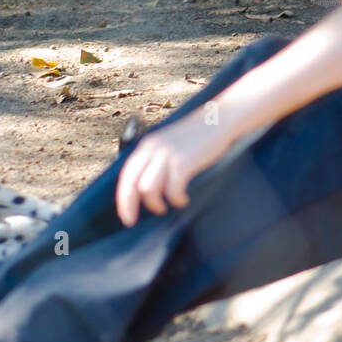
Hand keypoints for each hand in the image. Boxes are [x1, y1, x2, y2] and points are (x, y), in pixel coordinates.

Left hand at [115, 112, 235, 226]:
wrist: (219, 120)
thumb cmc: (197, 137)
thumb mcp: (168, 145)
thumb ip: (155, 160)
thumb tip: (145, 189)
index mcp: (146, 146)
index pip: (126, 175)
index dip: (122, 198)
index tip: (125, 214)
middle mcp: (152, 149)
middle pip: (131, 184)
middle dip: (128, 206)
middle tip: (133, 221)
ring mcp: (167, 155)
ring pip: (148, 189)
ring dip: (156, 204)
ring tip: (166, 207)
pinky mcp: (183, 162)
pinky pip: (172, 190)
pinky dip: (176, 200)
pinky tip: (183, 200)